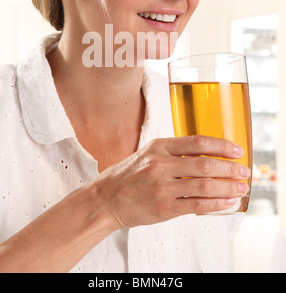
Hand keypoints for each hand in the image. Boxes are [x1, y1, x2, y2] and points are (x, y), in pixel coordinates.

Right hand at [94, 135, 249, 229]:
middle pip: (206, 164)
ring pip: (204, 185)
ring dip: (228, 187)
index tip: (236, 150)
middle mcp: (161, 165)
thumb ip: (172, 152)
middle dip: (230, 168)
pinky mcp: (164, 207)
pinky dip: (216, 203)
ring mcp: (163, 187)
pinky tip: (227, 202)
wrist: (106, 199)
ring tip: (240, 187)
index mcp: (159, 147)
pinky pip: (197, 205)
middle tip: (244, 171)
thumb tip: (204, 155)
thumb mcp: (147, 154)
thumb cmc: (128, 176)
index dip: (221, 145)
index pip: (198, 142)